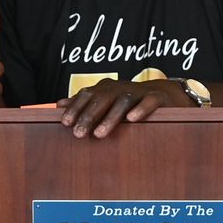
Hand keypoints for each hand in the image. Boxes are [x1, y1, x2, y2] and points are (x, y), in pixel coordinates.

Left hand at [57, 78, 190, 139]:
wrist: (163, 94)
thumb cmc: (130, 101)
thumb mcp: (106, 101)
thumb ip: (84, 103)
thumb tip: (59, 105)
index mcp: (106, 88)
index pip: (87, 95)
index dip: (76, 108)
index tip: (65, 123)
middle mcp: (120, 88)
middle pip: (102, 99)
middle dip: (89, 116)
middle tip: (78, 133)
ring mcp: (139, 92)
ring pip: (123, 102)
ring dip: (110, 117)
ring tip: (99, 134)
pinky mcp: (157, 98)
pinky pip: (148, 102)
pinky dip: (140, 109)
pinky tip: (131, 120)